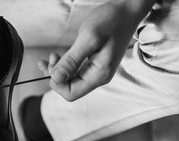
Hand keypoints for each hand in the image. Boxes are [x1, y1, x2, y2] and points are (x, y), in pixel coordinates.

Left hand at [39, 0, 155, 100]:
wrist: (127, 10)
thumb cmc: (112, 21)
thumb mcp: (88, 39)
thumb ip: (72, 61)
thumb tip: (56, 78)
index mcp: (99, 75)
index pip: (71, 93)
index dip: (57, 83)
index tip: (52, 66)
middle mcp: (98, 77)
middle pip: (70, 88)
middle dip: (56, 76)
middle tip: (52, 57)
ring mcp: (96, 71)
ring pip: (70, 80)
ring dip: (58, 70)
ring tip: (53, 56)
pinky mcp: (93, 64)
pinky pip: (74, 72)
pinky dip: (63, 66)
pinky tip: (57, 57)